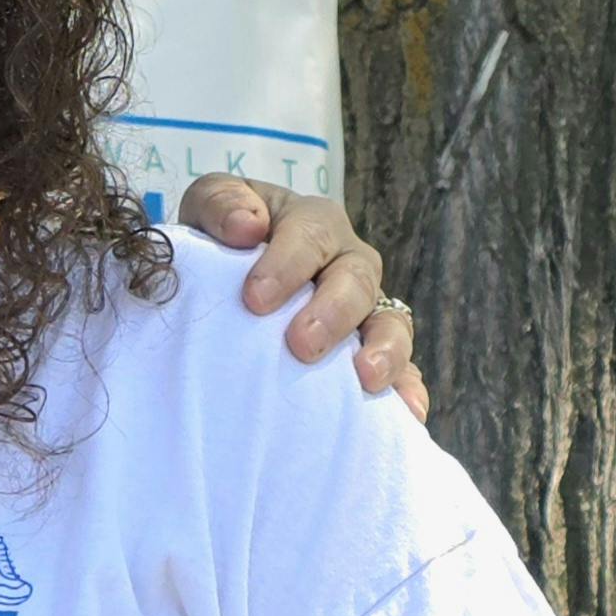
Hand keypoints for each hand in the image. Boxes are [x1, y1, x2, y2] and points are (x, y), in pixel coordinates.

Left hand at [176, 175, 428, 421]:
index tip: (255, 299)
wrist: (222, 281)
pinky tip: (407, 411)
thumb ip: (220, 204)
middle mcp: (346, 263)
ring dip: (385, 349)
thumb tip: (246, 227)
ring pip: (390, 322)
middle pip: (356, 280)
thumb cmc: (219, 242)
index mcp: (311, 224)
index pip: (310, 234)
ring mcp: (365, 310)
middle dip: (332, 312)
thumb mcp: (208, 207)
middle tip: (301, 344)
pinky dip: (407, 388)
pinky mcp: (372, 353)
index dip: (287, 263)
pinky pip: (402, 369)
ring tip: (366, 377)